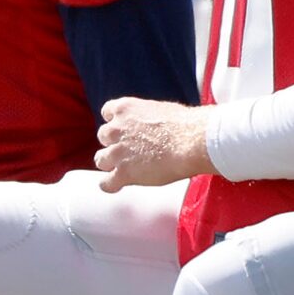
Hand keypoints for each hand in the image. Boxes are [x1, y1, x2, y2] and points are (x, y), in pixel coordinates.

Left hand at [95, 97, 214, 191]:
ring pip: (101, 160)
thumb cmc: (185, 124)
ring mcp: (117, 152)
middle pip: (103, 136)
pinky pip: (106, 183)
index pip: (107, 112)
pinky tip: (119, 185)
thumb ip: (147, 116)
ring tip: (126, 168)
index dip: (116, 122)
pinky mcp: (123, 173)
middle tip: (131, 150)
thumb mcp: (160, 109)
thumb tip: (153, 125)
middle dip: (115, 142)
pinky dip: (111, 185)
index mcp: (125, 108)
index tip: (126, 129)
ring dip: (111, 164)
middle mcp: (116, 128)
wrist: (192, 141)